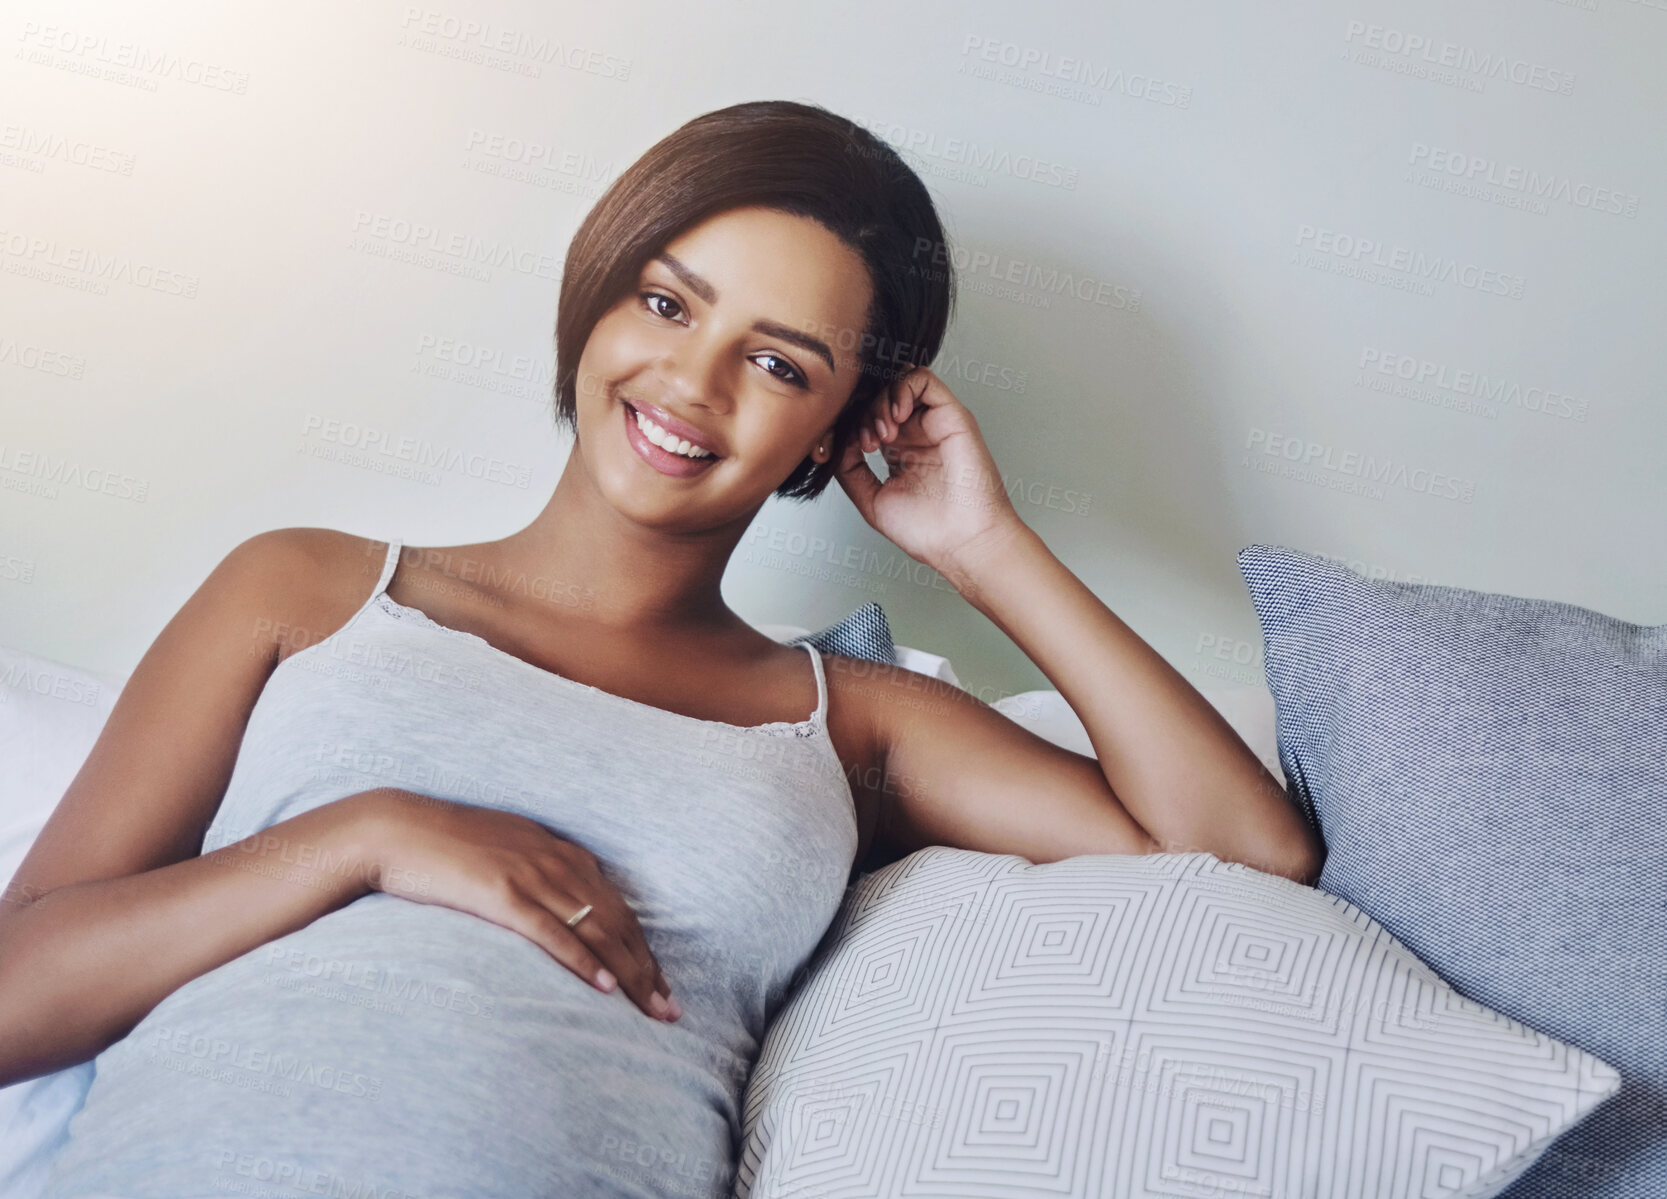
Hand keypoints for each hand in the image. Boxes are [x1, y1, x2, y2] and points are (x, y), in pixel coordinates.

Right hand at [349, 788, 680, 1021]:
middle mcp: (557, 862)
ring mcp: (531, 876)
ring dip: (628, 973)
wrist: (396, 830)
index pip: (619, 908)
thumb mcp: (507, 852)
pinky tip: (603, 986)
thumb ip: (539, 874)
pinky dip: (582, 960)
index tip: (662, 984)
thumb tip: (560, 905)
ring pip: (596, 930)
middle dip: (648, 968)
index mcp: (562, 852)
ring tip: (651, 1007)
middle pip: (618, 922)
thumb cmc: (447, 846)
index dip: (644, 948)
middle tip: (672, 1009)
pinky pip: (552, 933)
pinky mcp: (502, 893)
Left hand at [833, 366, 1023, 576]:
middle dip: (863, 415)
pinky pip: (923, 379)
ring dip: (881, 402)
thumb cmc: (928, 531)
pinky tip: (897, 416)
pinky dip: (902, 388)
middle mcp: (917, 435)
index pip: (866, 419)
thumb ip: (850, 470)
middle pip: (879, 399)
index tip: (844, 449)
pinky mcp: (952, 415)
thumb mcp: (871, 499)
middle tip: (867, 445)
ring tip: (883, 435)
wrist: (962, 542)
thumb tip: (836, 441)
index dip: (849, 426)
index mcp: (900, 453)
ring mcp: (933, 423)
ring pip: (898, 384)